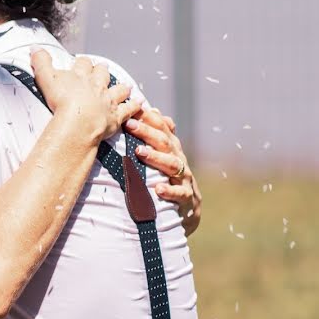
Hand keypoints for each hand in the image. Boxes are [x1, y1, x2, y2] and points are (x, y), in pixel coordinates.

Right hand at [31, 49, 141, 143]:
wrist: (78, 121)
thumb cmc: (62, 101)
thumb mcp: (46, 78)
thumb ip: (41, 62)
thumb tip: (34, 47)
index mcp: (81, 76)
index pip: (83, 64)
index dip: (82, 62)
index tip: (81, 61)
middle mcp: (97, 85)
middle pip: (103, 74)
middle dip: (103, 71)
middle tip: (103, 69)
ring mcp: (108, 100)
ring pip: (119, 90)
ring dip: (122, 87)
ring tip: (127, 85)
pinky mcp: (116, 116)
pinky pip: (128, 109)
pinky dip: (135, 106)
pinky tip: (140, 103)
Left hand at [127, 109, 201, 235]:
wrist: (189, 209)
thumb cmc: (169, 177)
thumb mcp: (164, 155)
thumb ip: (157, 134)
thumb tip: (151, 108)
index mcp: (172, 149)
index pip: (162, 128)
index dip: (148, 118)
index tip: (131, 110)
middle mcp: (178, 160)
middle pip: (164, 142)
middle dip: (146, 132)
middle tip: (130, 125)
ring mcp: (183, 178)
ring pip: (172, 164)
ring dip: (155, 157)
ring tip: (140, 152)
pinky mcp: (186, 198)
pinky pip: (179, 194)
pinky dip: (169, 191)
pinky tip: (159, 189)